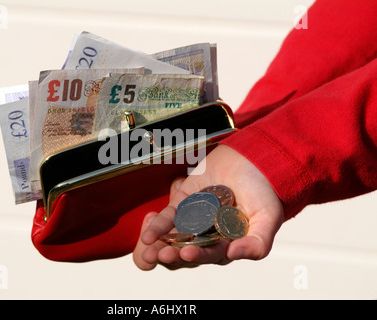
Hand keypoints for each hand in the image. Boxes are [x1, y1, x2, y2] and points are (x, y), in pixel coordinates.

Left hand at [132, 144, 283, 269]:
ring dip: (160, 245)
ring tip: (148, 250)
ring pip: (174, 238)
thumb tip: (235, 253)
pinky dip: (157, 226)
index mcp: (229, 242)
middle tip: (161, 255)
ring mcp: (195, 220)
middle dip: (173, 255)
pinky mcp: (184, 204)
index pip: (210, 254)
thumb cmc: (264, 189)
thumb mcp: (268, 218)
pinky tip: (148, 234)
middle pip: (187, 251)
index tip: (186, 253)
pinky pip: (168, 218)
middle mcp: (210, 234)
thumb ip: (257, 242)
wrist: (253, 158)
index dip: (198, 256)